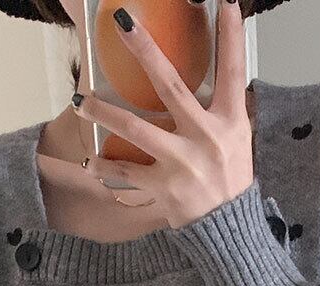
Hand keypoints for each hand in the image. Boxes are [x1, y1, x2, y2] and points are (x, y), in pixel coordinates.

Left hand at [73, 0, 253, 228]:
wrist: (229, 229)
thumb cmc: (232, 181)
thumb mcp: (239, 142)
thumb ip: (225, 111)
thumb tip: (217, 80)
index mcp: (230, 122)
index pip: (234, 71)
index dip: (230, 36)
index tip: (226, 2)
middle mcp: (206, 138)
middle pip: (170, 86)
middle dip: (146, 51)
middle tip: (123, 23)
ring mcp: (182, 163)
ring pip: (135, 129)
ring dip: (103, 112)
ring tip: (80, 100)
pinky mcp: (163, 188)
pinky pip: (126, 173)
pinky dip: (104, 168)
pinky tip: (89, 162)